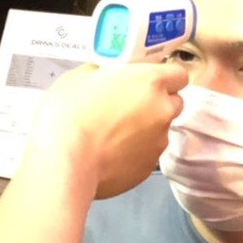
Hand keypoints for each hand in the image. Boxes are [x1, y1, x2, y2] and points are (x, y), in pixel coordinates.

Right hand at [34, 62, 186, 198]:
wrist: (64, 161)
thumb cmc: (68, 114)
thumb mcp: (78, 77)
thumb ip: (104, 74)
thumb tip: (105, 77)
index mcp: (150, 81)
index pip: (178, 74)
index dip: (162, 78)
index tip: (144, 81)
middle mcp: (162, 111)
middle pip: (173, 104)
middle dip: (155, 104)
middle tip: (126, 107)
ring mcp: (158, 142)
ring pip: (158, 132)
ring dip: (141, 130)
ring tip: (108, 136)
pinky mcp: (147, 169)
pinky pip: (144, 155)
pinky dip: (131, 153)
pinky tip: (106, 154)